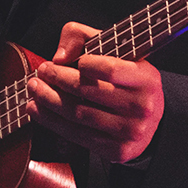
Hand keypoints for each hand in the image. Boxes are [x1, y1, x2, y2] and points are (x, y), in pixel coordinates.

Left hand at [28, 21, 163, 162]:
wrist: (152, 120)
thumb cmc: (128, 81)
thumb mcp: (116, 51)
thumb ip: (85, 37)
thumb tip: (60, 56)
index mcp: (146, 79)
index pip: (110, 70)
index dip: (84, 64)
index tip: (64, 60)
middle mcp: (141, 106)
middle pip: (88, 91)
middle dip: (57, 79)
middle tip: (42, 71)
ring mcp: (130, 131)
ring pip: (78, 114)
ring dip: (49, 100)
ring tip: (35, 89)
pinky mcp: (117, 150)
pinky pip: (77, 135)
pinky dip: (52, 122)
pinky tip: (38, 110)